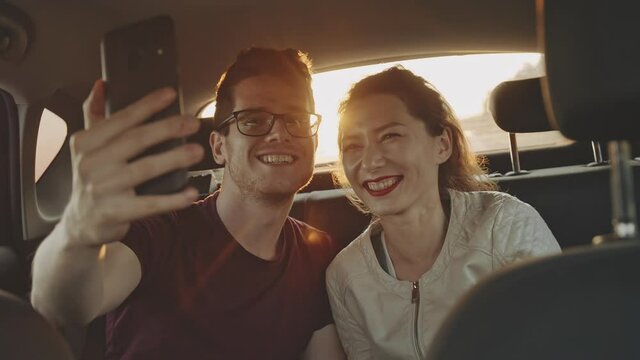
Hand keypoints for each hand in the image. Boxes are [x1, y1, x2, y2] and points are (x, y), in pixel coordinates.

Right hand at [61, 80, 203, 246]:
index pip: (121, 119)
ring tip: (197, 151)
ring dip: (174, 159)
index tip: (171, 94)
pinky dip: (171, 200)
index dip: (147, 105)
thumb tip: (102, 84)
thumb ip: (93, 115)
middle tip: (193, 122)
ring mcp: (101, 189)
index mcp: (85, 142)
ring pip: (144, 169)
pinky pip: (148, 205)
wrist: (79, 222)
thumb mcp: (86, 146)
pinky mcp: (114, 213)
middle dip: (167, 129)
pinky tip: (191, 193)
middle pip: (135, 140)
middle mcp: (90, 163)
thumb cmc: (92, 177)